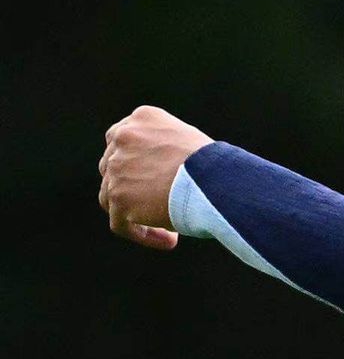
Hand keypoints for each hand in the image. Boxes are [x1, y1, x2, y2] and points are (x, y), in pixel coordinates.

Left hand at [98, 106, 212, 250]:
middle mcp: (124, 138)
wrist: (216, 178)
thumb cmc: (216, 165)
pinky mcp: (118, 196)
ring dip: (136, 214)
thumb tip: (154, 179)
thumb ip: (163, 150)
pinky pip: (121, 223)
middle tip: (160, 205)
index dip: (133, 163)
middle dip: (132, 188)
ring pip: (112, 197)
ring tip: (169, 230)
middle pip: (113, 169)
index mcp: (143, 118)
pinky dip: (142, 234)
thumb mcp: (188, 142)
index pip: (122, 141)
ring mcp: (117, 167)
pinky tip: (170, 241)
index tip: (151, 181)